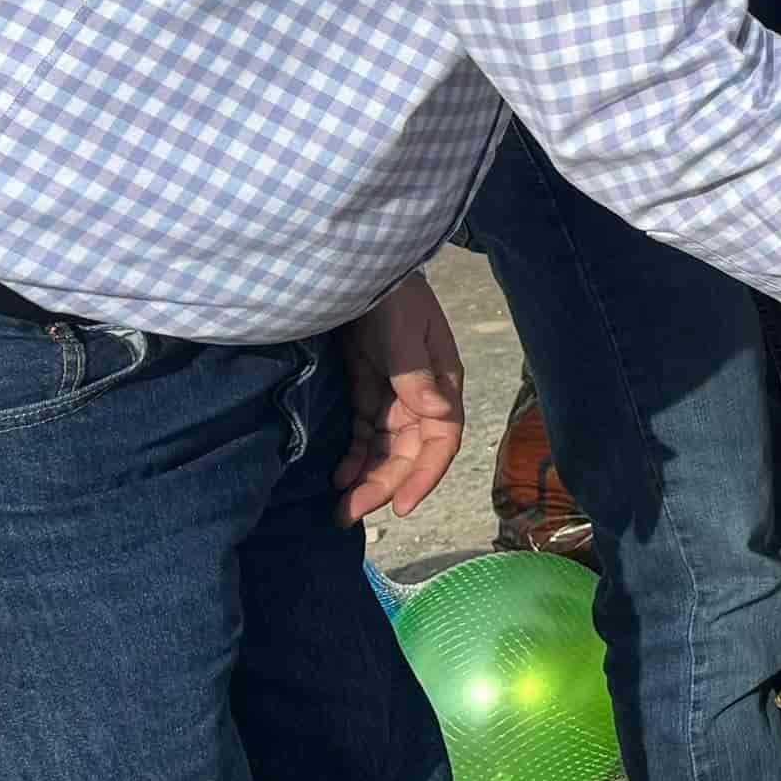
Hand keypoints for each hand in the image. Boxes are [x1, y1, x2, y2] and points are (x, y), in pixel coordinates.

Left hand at [334, 272, 465, 526]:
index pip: (441, 440)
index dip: (425, 476)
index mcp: (443, 384)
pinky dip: (353, 458)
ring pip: (385, 451)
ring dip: (366, 479)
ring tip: (339, 509)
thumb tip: (437, 412)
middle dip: (383, 486)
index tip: (400, 505)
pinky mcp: (369, 392)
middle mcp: (423, 398)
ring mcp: (395, 397)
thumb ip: (415, 373)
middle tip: (349, 513)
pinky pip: (365, 436)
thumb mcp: (403, 332)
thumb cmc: (392, 296)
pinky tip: (337, 477)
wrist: (359, 267)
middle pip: (409, 453)